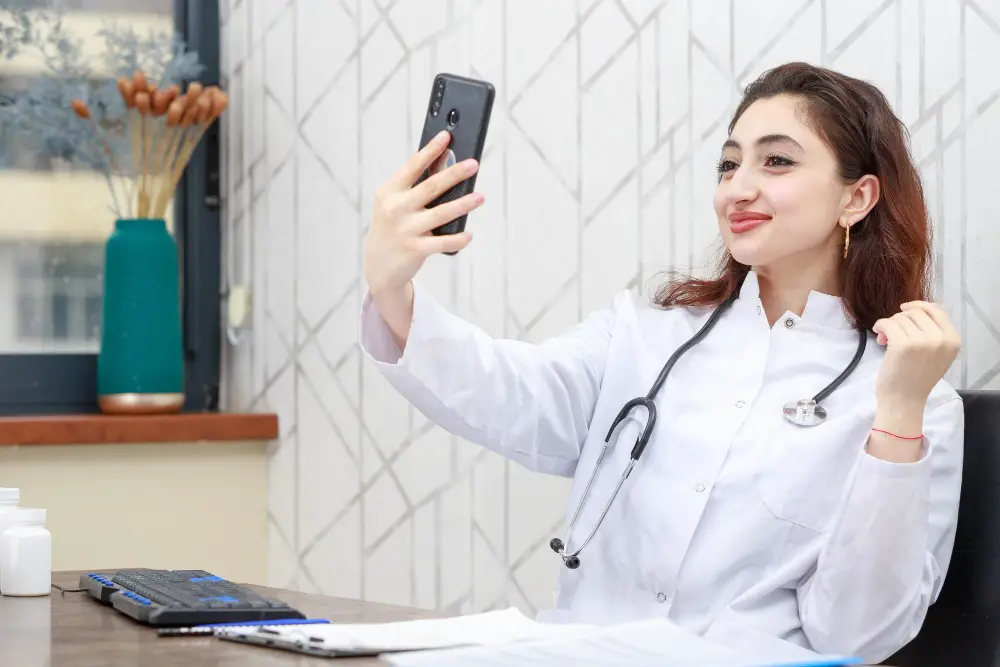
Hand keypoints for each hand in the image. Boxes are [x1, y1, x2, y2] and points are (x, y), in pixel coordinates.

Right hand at [363, 130, 484, 297]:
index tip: (446, 136)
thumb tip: (447, 165)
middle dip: (454, 174)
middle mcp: (396, 208)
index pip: (413, 166)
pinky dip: (458, 239)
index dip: (431, 150)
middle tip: (473, 164)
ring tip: (480, 197)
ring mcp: (406, 229)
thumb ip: (416, 186)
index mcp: (390, 191)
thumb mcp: (395, 203)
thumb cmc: (393, 225)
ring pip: (441, 213)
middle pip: (432, 187)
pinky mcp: (415, 249)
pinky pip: (443, 242)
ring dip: (464, 204)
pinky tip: (469, 234)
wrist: (378, 264)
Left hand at [873, 302, 960, 407]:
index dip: (919, 306)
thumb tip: (916, 308)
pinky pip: (887, 323)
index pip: (937, 311)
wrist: (905, 400)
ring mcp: (922, 341)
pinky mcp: (902, 345)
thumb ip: (934, 332)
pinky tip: (879, 336)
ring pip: (900, 318)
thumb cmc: (917, 378)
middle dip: (900, 319)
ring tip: (886, 341)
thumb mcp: (937, 354)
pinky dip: (880, 326)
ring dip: (889, 326)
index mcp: (953, 340)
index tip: (905, 308)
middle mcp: (940, 339)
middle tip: (892, 334)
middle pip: (916, 313)